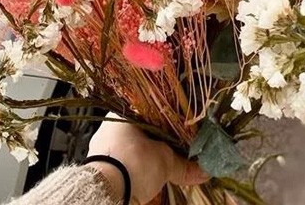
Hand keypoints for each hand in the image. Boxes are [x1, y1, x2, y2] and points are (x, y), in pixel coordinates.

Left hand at [87, 115, 207, 203]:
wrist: (106, 193)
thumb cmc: (133, 164)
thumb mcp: (165, 161)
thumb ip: (184, 165)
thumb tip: (204, 171)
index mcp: (124, 113)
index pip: (150, 112)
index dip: (168, 121)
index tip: (181, 129)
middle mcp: (111, 128)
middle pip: (141, 132)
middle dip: (157, 143)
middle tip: (175, 150)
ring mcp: (103, 149)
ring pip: (131, 150)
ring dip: (145, 159)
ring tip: (163, 167)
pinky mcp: (100, 169)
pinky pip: (123, 166)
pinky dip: (135, 171)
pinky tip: (147, 178)